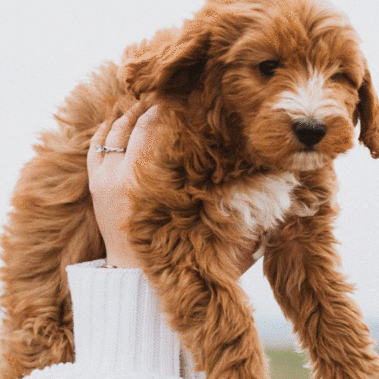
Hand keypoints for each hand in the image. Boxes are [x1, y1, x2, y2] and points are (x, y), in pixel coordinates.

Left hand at [87, 104, 259, 275]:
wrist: (134, 284)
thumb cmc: (182, 262)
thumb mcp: (217, 238)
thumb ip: (249, 218)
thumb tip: (283, 187)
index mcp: (150, 185)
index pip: (162, 129)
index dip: (180, 110)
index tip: (198, 99)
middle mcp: (123, 176)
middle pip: (138, 121)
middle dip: (159, 104)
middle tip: (179, 93)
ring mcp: (105, 178)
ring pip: (117, 126)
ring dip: (136, 110)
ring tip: (157, 100)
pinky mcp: (95, 182)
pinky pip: (99, 140)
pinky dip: (113, 125)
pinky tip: (129, 116)